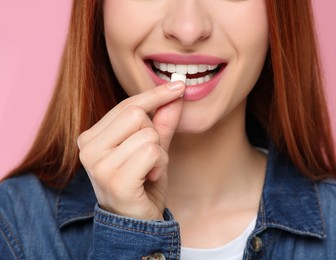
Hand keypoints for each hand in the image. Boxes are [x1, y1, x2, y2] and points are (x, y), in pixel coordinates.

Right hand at [77, 81, 185, 219]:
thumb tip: (176, 91)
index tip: (178, 85)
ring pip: (148, 134)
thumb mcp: (152, 147)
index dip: (155, 95)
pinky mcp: (115, 179)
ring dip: (159, 154)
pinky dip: (159, 165)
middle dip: (154, 134)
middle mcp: (88, 148)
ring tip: (148, 171)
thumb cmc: (142, 183)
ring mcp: (98, 164)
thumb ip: (162, 121)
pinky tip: (148, 179)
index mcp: (91, 137)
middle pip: (136, 114)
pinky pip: (152, 152)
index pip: (127, 104)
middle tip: (148, 158)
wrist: (136, 222)